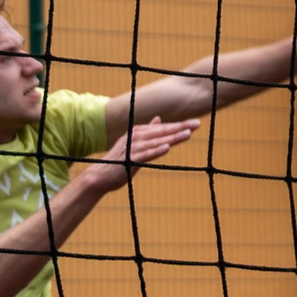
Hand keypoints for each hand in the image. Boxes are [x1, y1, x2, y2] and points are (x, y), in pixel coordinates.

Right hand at [79, 114, 199, 192]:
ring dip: (172, 137)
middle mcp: (136, 137)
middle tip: (197, 124)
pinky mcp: (129, 160)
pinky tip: (167, 148)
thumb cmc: (119, 161)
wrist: (99, 176)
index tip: (195, 122)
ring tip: (188, 134)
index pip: (162, 128)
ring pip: (156, 141)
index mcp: (138, 132)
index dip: (179, 125)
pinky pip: (145, 155)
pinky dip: (156, 151)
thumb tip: (158, 119)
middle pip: (162, 131)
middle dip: (180, 127)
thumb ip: (148, 132)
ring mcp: (133, 148)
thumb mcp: (134, 143)